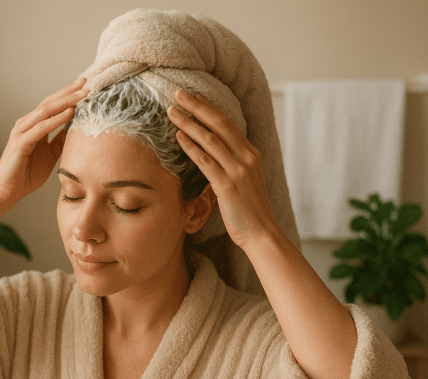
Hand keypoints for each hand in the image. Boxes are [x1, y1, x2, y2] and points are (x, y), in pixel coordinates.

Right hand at [0, 77, 89, 204]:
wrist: (8, 191)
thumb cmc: (27, 174)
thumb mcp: (50, 154)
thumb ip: (59, 140)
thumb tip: (75, 128)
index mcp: (33, 125)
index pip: (52, 105)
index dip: (68, 94)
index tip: (85, 85)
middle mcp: (26, 124)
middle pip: (49, 102)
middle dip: (68, 91)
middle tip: (86, 82)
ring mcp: (22, 132)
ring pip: (45, 111)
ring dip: (65, 101)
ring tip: (82, 94)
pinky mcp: (20, 143)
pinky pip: (41, 128)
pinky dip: (55, 120)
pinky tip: (69, 113)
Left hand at [167, 89, 278, 248]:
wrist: (261, 232)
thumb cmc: (249, 208)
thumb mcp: (244, 179)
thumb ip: (231, 162)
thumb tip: (211, 150)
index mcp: (251, 153)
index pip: (227, 123)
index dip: (208, 107)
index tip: (192, 95)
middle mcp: (246, 157)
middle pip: (219, 123)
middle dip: (196, 106)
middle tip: (178, 93)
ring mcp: (238, 170)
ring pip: (210, 139)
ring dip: (189, 123)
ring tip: (171, 111)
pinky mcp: (227, 185)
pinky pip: (205, 161)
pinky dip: (191, 147)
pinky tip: (178, 137)